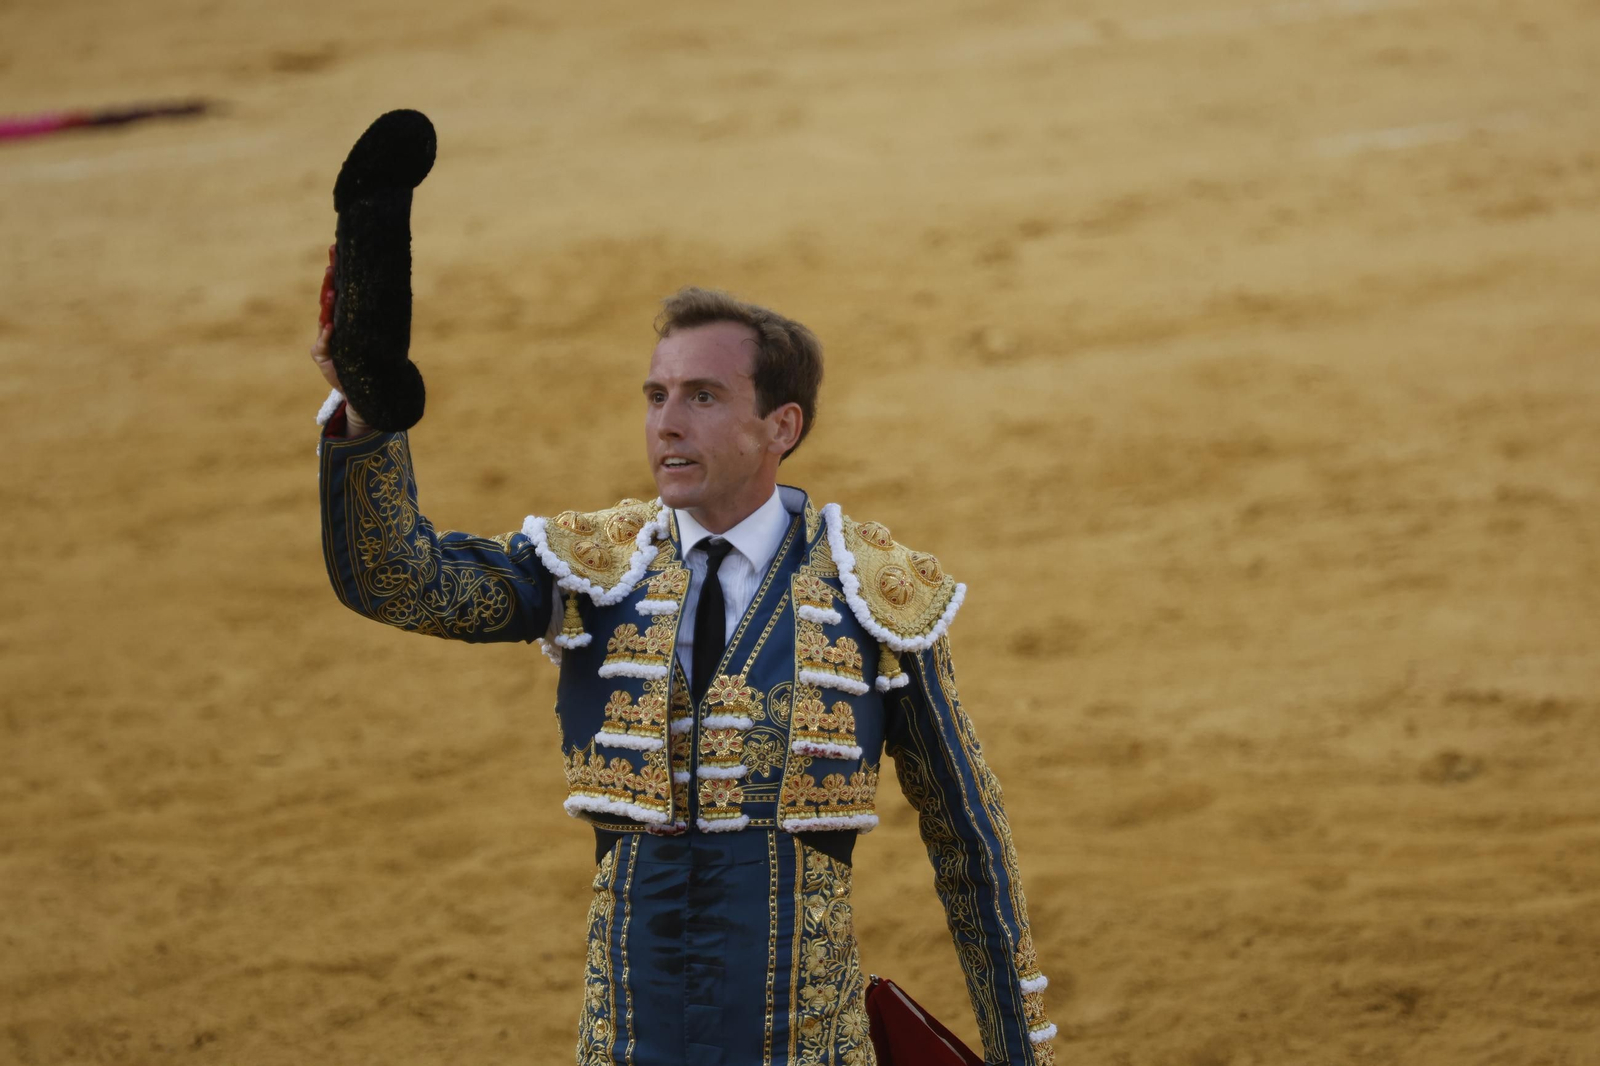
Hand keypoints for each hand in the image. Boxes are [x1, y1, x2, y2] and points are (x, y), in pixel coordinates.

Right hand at [310, 243, 370, 434]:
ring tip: (332, 292)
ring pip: (324, 318)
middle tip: (332, 263)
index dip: (338, 270)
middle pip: (328, 298)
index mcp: (344, 316)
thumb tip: (395, 285)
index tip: (338, 250)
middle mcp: (331, 324)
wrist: (363, 388)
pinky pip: (324, 344)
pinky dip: (327, 336)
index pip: (340, 288)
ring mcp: (324, 340)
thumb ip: (378, 315)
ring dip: (328, 305)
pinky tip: (329, 325)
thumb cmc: (369, 359)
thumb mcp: (375, 334)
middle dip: (330, 280)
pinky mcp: (321, 356)